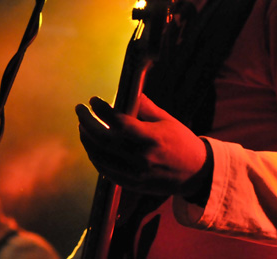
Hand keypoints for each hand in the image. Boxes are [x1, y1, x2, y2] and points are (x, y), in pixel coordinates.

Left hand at [75, 94, 208, 197]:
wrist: (196, 174)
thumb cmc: (181, 142)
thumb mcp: (166, 120)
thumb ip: (144, 107)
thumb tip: (126, 92)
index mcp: (152, 138)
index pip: (119, 123)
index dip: (102, 111)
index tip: (93, 100)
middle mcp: (142, 157)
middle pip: (104, 140)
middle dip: (87, 123)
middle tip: (80, 110)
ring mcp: (136, 174)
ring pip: (100, 157)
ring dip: (86, 140)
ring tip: (82, 127)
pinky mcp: (133, 184)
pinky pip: (106, 171)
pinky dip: (95, 157)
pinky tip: (91, 146)